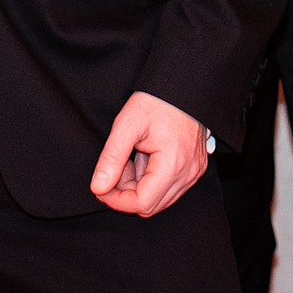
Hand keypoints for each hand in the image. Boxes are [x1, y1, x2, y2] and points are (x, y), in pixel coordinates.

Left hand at [91, 90, 209, 215]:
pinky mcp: (194, 169)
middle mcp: (188, 173)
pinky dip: (150, 182)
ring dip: (138, 188)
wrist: (183, 87)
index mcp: (173, 163)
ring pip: (159, 200)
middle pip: (151, 206)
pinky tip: (143, 159)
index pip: (142, 203)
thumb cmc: (157, 101)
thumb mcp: (126, 125)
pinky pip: (169, 189)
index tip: (101, 187)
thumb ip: (111, 159)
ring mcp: (194, 172)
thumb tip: (98, 188)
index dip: (116, 201)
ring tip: (130, 160)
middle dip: (126, 194)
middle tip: (115, 168)